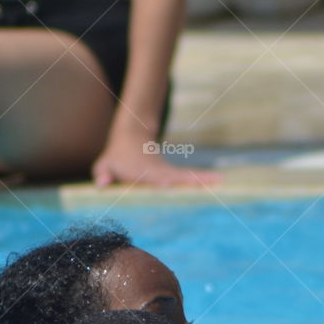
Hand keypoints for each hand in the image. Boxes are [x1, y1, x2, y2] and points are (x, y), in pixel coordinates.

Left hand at [92, 127, 219, 188]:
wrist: (131, 139)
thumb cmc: (116, 159)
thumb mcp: (105, 165)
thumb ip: (103, 173)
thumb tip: (102, 183)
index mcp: (144, 172)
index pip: (155, 178)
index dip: (163, 181)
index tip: (173, 183)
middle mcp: (159, 172)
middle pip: (179, 177)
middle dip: (194, 180)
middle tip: (214, 181)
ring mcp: (168, 173)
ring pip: (188, 177)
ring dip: (204, 179)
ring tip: (221, 181)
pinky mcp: (173, 175)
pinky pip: (189, 179)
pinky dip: (203, 180)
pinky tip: (219, 182)